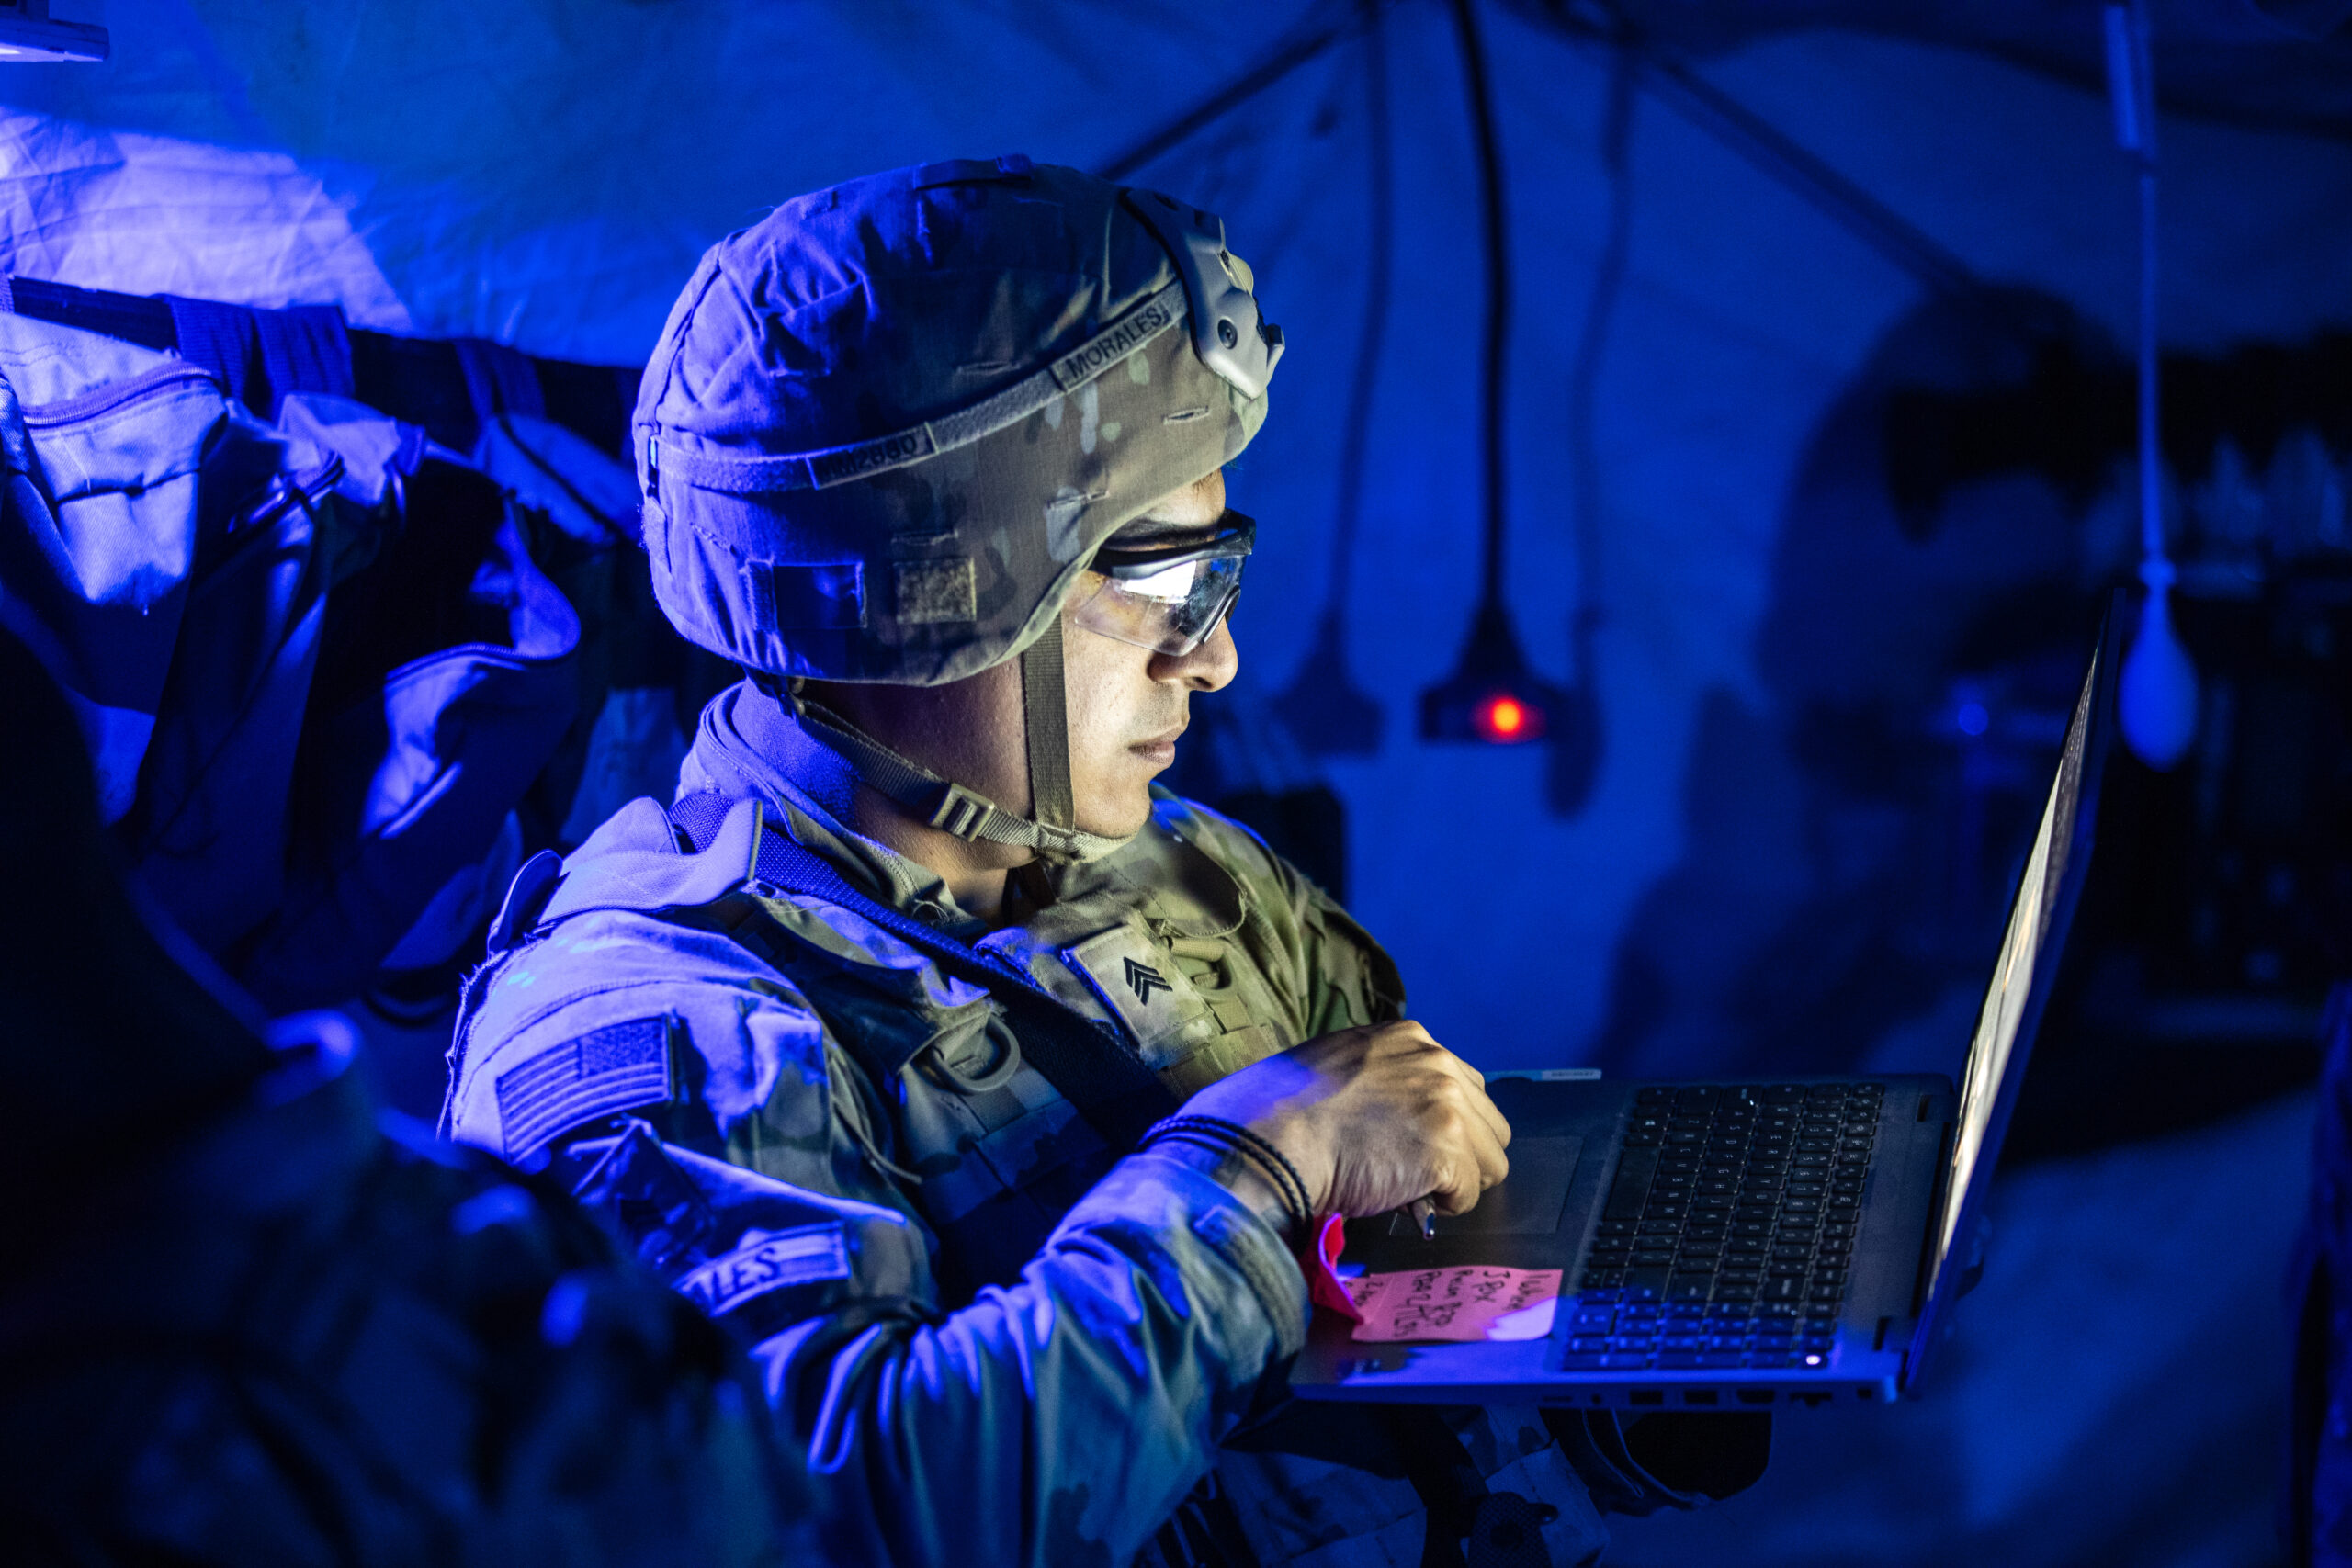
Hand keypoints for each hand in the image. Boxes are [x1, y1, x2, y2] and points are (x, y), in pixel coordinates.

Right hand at [1180, 1021, 1510, 1218]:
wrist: (1268, 1140)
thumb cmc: (1279, 1111)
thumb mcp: (1337, 1065)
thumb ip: (1381, 1079)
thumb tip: (1398, 1118)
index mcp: (1408, 1037)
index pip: (1464, 1084)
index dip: (1444, 1123)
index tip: (1413, 1144)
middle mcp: (1436, 1061)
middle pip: (1489, 1122)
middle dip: (1461, 1153)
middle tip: (1414, 1172)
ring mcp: (1446, 1104)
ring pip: (1490, 1161)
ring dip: (1454, 1180)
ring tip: (1408, 1186)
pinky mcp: (1447, 1148)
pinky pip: (1468, 1194)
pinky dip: (1440, 1206)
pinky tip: (1402, 1197)